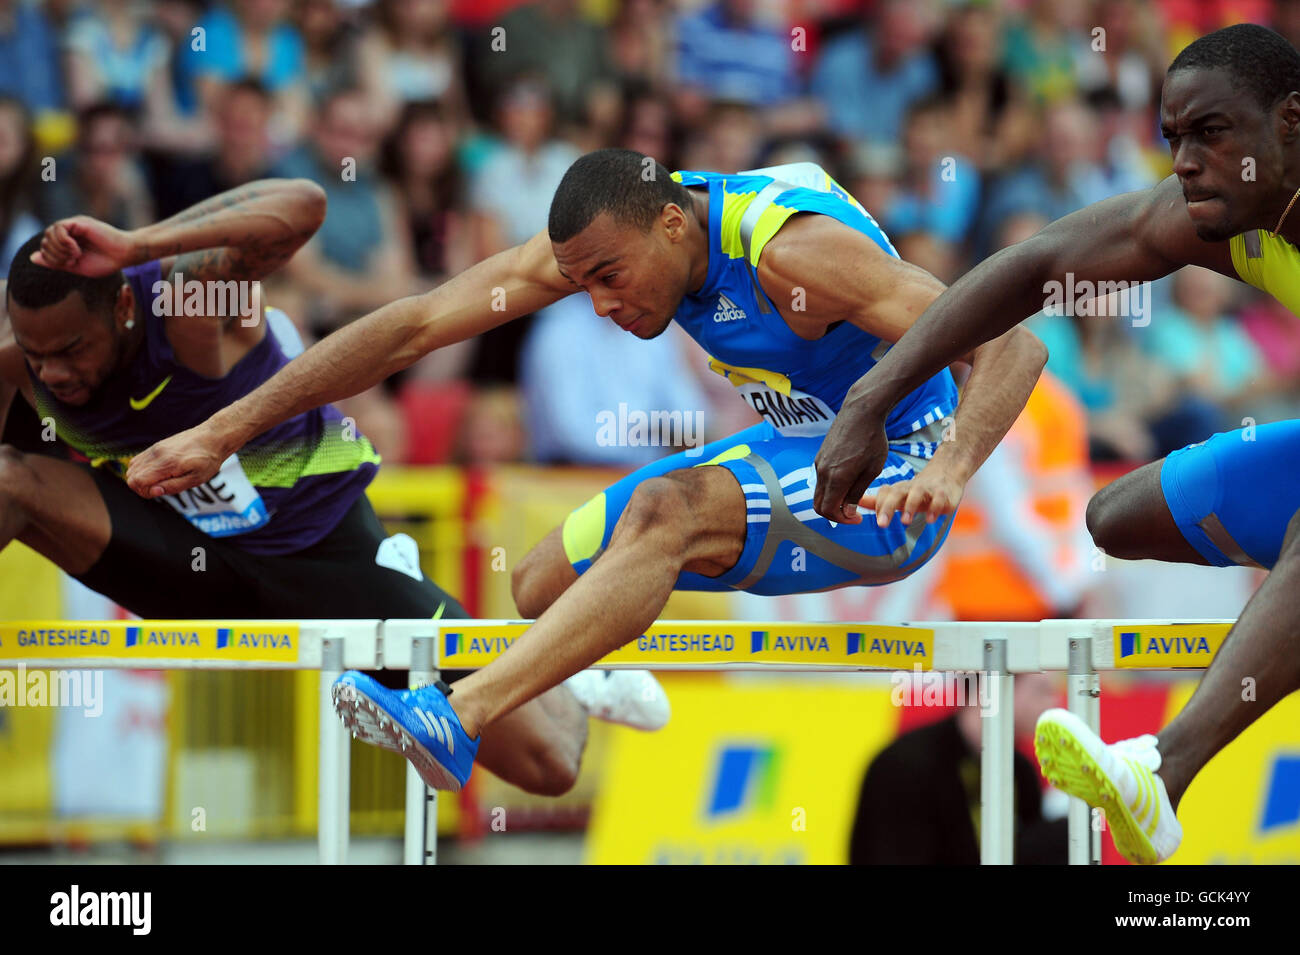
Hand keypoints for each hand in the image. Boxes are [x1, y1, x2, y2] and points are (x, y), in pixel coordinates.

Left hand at [31, 216, 135, 275]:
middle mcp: (69, 230)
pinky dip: (64, 241)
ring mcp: (74, 225)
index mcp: (68, 241)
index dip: (51, 258)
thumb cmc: (106, 262)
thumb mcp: (75, 266)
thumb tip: (32, 258)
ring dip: (59, 248)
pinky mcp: (80, 222)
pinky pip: (59, 228)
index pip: (45, 245)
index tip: (69, 265)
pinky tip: (76, 249)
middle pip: (45, 239)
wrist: (125, 255)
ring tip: (75, 255)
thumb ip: (55, 262)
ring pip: (50, 232)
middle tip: (72, 261)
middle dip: (54, 254)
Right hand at [126, 424, 229, 498]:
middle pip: (131, 476)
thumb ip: (173, 487)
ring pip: (132, 468)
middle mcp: (156, 453)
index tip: (162, 491)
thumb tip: (155, 491)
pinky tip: (160, 473)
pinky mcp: (156, 446)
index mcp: (166, 463)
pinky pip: (139, 460)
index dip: (145, 492)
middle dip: (142, 487)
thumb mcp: (196, 479)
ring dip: (141, 479)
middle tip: (162, 488)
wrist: (214, 437)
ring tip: (161, 481)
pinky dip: (143, 470)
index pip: (136, 481)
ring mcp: (155, 448)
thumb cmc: (208, 459)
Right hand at [813, 394, 889, 523]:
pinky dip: (831, 488)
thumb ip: (857, 492)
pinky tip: (848, 481)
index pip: (829, 510)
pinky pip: (821, 480)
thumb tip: (847, 511)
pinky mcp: (820, 456)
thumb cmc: (872, 439)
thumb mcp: (872, 470)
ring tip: (853, 496)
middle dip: (835, 514)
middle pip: (819, 505)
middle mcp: (823, 472)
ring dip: (833, 500)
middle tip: (853, 513)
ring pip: (819, 492)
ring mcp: (819, 463)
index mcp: (837, 477)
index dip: (842, 519)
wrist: (861, 411)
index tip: (857, 518)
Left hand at [859, 465, 964, 527]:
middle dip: (888, 507)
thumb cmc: (916, 490)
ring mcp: (928, 489)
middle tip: (881, 524)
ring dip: (910, 506)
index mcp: (899, 489)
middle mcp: (911, 487)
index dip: (877, 505)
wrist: (946, 474)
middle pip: (896, 493)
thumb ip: (876, 501)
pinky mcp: (943, 494)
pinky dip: (934, 509)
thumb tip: (852, 503)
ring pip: (917, 493)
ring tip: (904, 521)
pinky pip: (939, 499)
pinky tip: (929, 520)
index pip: (884, 494)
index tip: (875, 521)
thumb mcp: (897, 496)